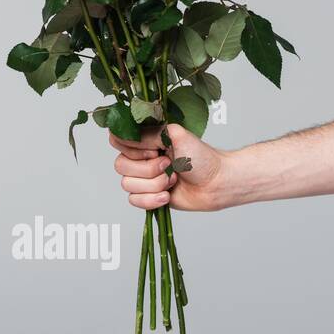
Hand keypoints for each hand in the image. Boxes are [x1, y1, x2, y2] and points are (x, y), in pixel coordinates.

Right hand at [108, 123, 230, 211]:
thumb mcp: (175, 135)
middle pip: (120, 165)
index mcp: (145, 141)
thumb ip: (150, 132)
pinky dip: (152, 199)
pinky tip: (167, 195)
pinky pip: (134, 200)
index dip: (131, 147)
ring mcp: (143, 178)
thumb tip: (134, 137)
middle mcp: (140, 159)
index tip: (154, 149)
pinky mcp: (148, 196)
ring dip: (154, 184)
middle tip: (168, 165)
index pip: (116, 140)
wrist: (217, 183)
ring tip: (173, 180)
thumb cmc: (201, 157)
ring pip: (127, 184)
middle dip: (148, 169)